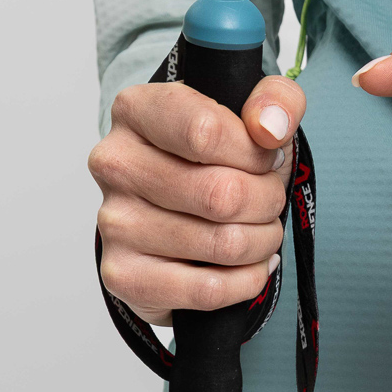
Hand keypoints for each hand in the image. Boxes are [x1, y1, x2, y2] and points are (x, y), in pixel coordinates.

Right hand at [88, 76, 305, 325]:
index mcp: (138, 111)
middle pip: (222, 194)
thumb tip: (271, 128)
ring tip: (259, 231)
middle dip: (268, 202)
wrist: (177, 222)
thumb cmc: (216, 164)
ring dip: (262, 242)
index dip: (255, 154)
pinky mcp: (124, 276)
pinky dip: (247, 280)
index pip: (206, 131)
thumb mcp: (253, 116)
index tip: (267, 158)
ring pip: (224, 244)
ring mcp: (115, 223)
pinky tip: (248, 265)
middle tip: (269, 201)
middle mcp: (116, 165)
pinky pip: (209, 290)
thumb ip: (277, 101)